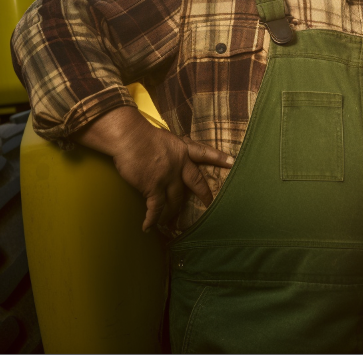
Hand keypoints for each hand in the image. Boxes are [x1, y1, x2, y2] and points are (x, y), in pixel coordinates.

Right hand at [74, 107, 233, 231]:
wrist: (130, 137)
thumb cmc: (142, 134)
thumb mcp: (165, 138)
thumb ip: (173, 148)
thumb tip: (174, 152)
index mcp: (183, 150)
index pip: (205, 153)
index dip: (219, 158)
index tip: (232, 162)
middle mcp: (179, 164)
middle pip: (196, 182)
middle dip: (204, 194)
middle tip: (210, 204)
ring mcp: (168, 177)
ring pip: (175, 200)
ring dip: (172, 212)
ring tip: (170, 222)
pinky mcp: (153, 187)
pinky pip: (156, 208)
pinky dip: (152, 219)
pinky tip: (148, 227)